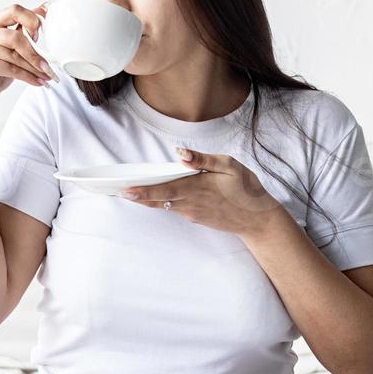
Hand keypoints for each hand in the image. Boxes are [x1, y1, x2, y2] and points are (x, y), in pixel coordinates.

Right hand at [0, 2, 54, 113]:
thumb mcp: (9, 50)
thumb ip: (21, 32)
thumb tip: (42, 11)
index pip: (13, 10)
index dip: (31, 20)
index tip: (40, 33)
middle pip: (15, 36)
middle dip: (35, 53)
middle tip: (47, 65)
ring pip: (15, 56)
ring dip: (34, 68)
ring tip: (45, 76)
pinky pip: (11, 69)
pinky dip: (28, 77)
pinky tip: (36, 81)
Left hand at [121, 147, 286, 239]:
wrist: (258, 220)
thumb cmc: (246, 188)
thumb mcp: (230, 166)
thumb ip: (203, 160)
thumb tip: (180, 153)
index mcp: (197, 188)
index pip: (164, 189)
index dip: (143, 191)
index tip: (125, 189)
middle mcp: (190, 203)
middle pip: (157, 200)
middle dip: (136, 196)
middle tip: (115, 191)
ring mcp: (192, 213)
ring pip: (162, 205)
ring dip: (144, 199)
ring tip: (126, 191)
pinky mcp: (195, 217)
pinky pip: (173, 208)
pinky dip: (159, 201)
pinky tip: (150, 195)